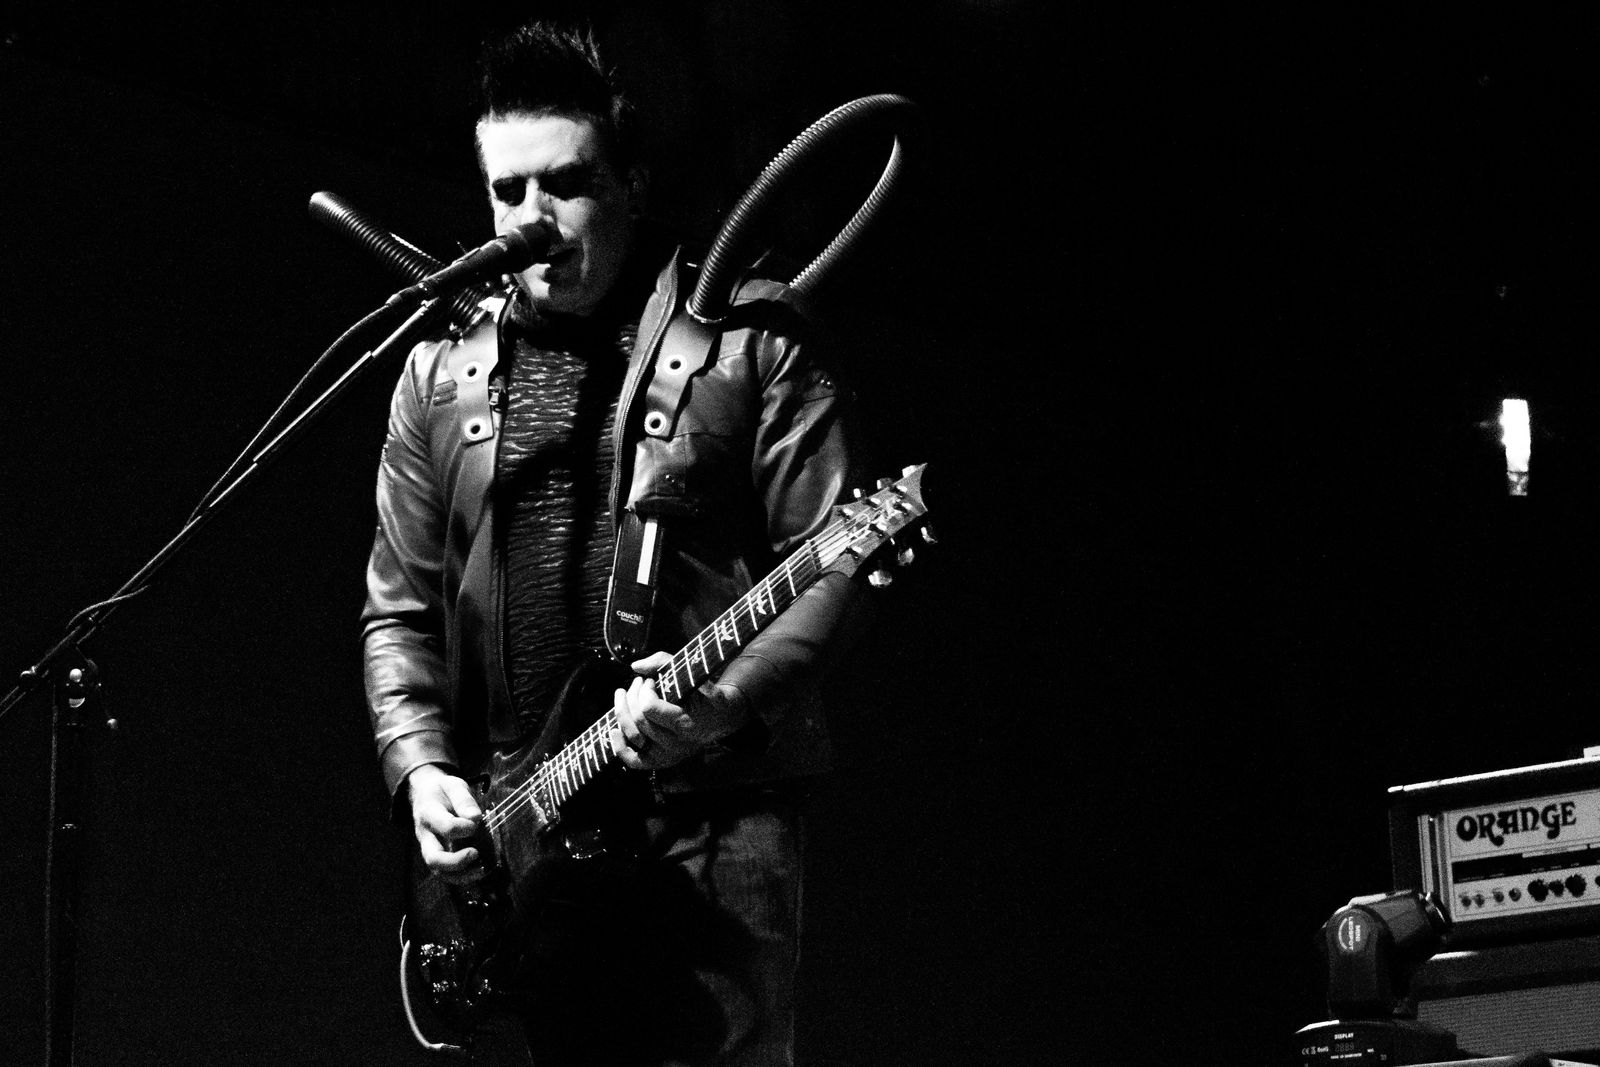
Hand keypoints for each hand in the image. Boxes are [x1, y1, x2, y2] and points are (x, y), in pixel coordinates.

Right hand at [407, 763, 484, 883]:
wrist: (424, 795)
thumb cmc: (442, 790)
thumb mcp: (453, 785)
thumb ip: (464, 800)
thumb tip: (475, 818)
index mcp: (429, 813)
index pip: (445, 826)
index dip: (463, 828)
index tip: (478, 822)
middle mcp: (425, 835)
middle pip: (433, 858)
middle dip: (456, 862)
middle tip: (476, 853)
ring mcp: (429, 848)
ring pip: (439, 871)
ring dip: (461, 875)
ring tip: (482, 869)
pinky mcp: (437, 856)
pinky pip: (446, 873)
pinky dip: (462, 877)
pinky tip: (480, 871)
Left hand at [610, 651, 745, 770]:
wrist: (721, 718)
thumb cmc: (705, 691)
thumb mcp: (692, 672)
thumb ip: (664, 662)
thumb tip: (635, 667)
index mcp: (686, 723)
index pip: (648, 709)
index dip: (644, 691)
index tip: (651, 681)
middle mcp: (677, 744)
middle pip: (638, 720)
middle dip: (633, 696)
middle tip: (639, 683)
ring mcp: (668, 755)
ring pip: (632, 736)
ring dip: (622, 712)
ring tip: (624, 695)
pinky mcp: (661, 761)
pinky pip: (634, 761)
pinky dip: (619, 747)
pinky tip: (613, 729)